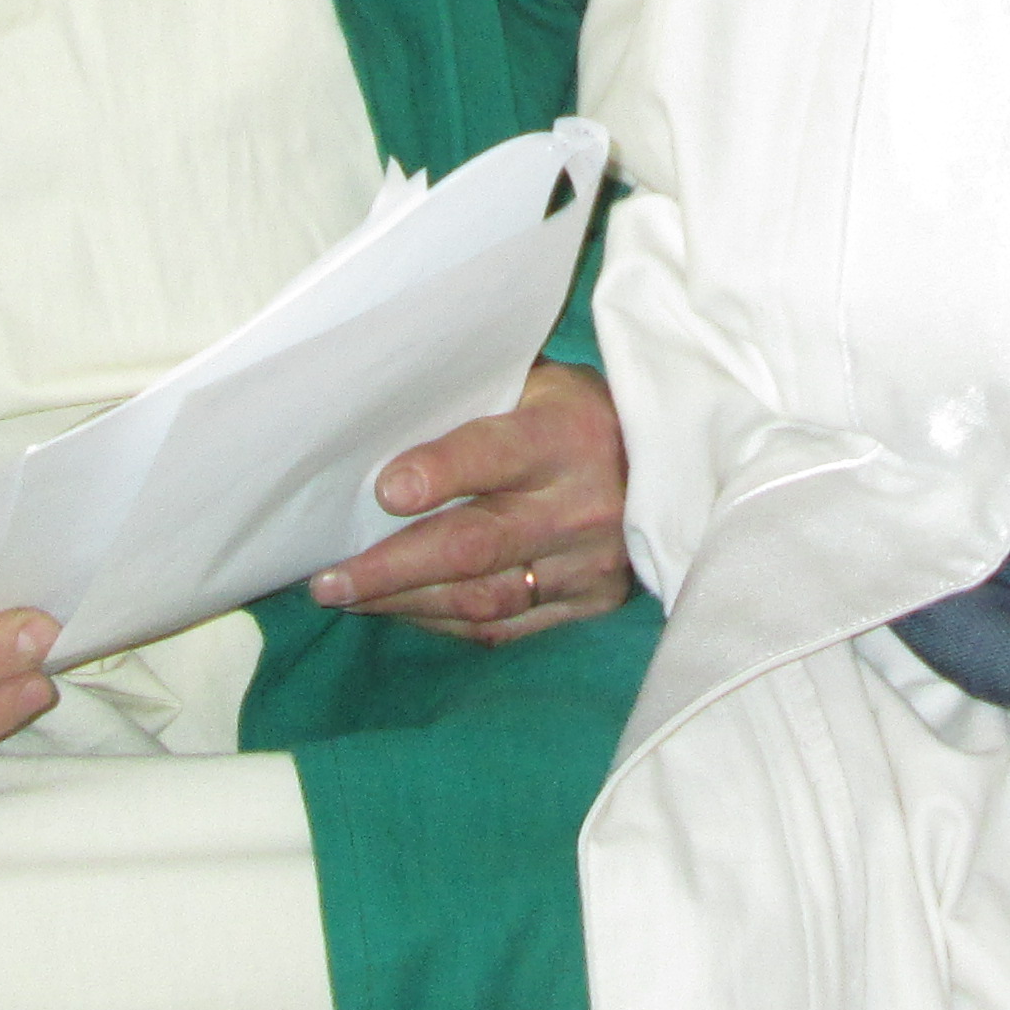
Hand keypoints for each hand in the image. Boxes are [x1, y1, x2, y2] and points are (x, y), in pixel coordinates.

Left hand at [308, 356, 632, 639]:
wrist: (680, 464)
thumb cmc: (579, 414)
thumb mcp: (541, 383)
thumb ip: (473, 404)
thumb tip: (373, 426)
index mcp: (567, 433)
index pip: (495, 454)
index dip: (439, 473)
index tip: (385, 491)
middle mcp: (583, 504)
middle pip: (475, 545)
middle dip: (392, 567)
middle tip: (329, 580)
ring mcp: (590, 563)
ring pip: (483, 598)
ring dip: (407, 602)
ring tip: (349, 597)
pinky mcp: (592, 604)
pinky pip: (506, 626)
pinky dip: (447, 622)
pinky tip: (405, 609)